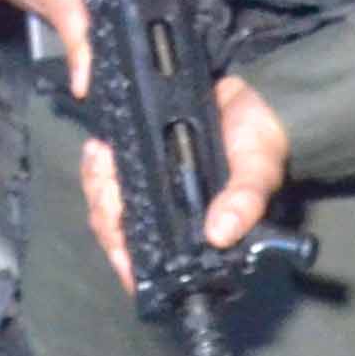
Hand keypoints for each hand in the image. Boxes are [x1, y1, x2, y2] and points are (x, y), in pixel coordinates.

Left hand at [81, 75, 291, 294]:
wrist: (241, 91)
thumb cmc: (256, 141)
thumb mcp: (259, 169)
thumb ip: (245, 200)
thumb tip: (220, 234)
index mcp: (194, 231)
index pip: (154, 264)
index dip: (131, 263)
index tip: (121, 253)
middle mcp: (167, 216)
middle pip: (120, 235)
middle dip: (107, 218)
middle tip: (111, 194)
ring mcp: (148, 189)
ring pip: (104, 206)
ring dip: (99, 189)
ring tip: (106, 164)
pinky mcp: (133, 159)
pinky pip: (100, 173)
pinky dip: (95, 166)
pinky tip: (101, 151)